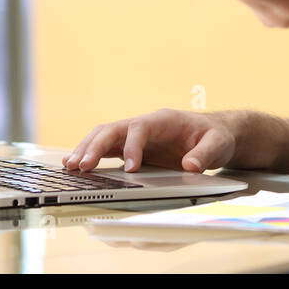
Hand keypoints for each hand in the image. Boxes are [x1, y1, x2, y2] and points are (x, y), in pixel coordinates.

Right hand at [61, 109, 237, 173]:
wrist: (214, 133)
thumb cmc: (215, 136)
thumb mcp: (218, 144)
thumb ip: (205, 154)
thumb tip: (190, 167)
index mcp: (163, 120)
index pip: (140, 127)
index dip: (132, 146)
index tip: (131, 168)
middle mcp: (145, 124)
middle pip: (114, 128)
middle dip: (96, 146)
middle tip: (83, 166)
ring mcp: (136, 135)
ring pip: (105, 135)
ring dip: (87, 149)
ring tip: (71, 166)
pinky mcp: (132, 146)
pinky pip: (107, 147)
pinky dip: (91, 154)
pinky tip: (77, 166)